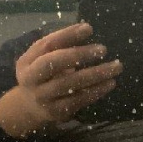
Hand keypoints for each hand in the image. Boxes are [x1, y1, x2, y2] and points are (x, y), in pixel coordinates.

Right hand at [0, 23, 122, 137]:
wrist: (27, 109)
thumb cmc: (41, 76)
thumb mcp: (41, 59)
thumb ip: (59, 46)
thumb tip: (86, 29)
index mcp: (27, 61)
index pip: (46, 44)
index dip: (67, 35)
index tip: (88, 28)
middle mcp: (31, 79)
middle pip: (53, 64)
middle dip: (78, 55)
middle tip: (102, 49)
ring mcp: (43, 97)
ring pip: (69, 84)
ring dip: (95, 75)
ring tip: (115, 67)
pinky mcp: (56, 112)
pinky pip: (78, 100)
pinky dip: (96, 91)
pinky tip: (110, 83)